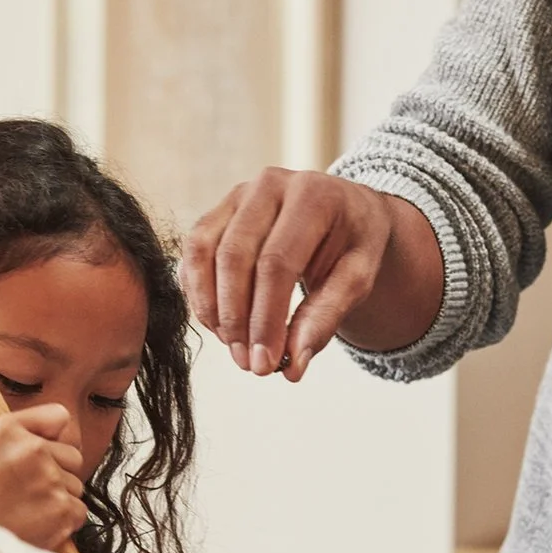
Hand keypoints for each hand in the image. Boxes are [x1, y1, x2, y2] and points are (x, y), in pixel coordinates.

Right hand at [0, 405, 87, 548]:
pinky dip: (63, 519)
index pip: (59, 417)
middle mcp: (33, 451)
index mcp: (10, 431)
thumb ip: (20, 426)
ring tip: (29, 506)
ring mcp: (50, 481)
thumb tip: (60, 423)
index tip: (44, 451)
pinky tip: (38, 521)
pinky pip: (78, 510)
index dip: (53, 436)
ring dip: (59, 496)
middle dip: (57, 470)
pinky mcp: (62, 510)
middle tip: (30, 487)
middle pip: (73, 456)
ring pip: (75, 485)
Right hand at [182, 169, 440, 381]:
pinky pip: (194, 251)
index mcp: (313, 195)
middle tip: (248, 363)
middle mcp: (270, 185)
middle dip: (236, 318)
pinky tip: (218, 324)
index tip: (265, 363)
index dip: (265, 318)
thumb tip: (291, 367)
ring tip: (233, 347)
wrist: (346, 210)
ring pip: (204, 251)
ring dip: (210, 307)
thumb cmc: (354, 245)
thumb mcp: (358, 278)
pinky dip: (197, 292)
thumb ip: (325, 318)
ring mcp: (239, 193)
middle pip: (234, 256)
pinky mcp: (219, 209)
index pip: (277, 263)